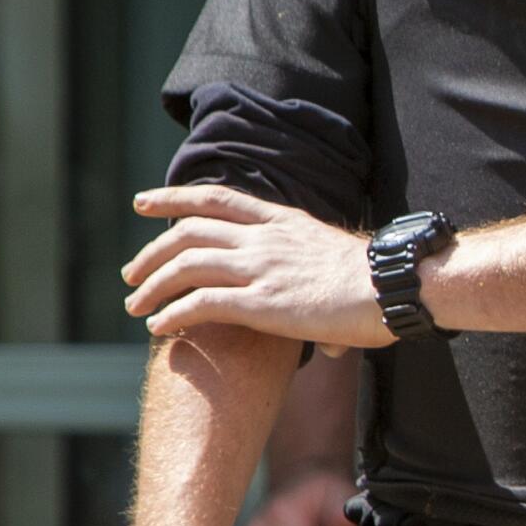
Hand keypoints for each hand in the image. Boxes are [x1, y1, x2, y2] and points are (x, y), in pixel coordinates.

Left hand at [124, 187, 388, 348]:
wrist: (394, 286)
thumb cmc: (377, 281)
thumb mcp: (334, 258)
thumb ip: (312, 274)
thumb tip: (326, 325)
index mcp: (281, 220)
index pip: (215, 199)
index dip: (173, 198)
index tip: (143, 202)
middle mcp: (264, 238)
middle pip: (189, 232)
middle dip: (152, 251)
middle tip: (131, 273)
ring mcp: (261, 268)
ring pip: (186, 265)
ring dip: (153, 285)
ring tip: (135, 305)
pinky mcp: (263, 303)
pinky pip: (201, 304)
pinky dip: (173, 313)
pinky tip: (159, 328)